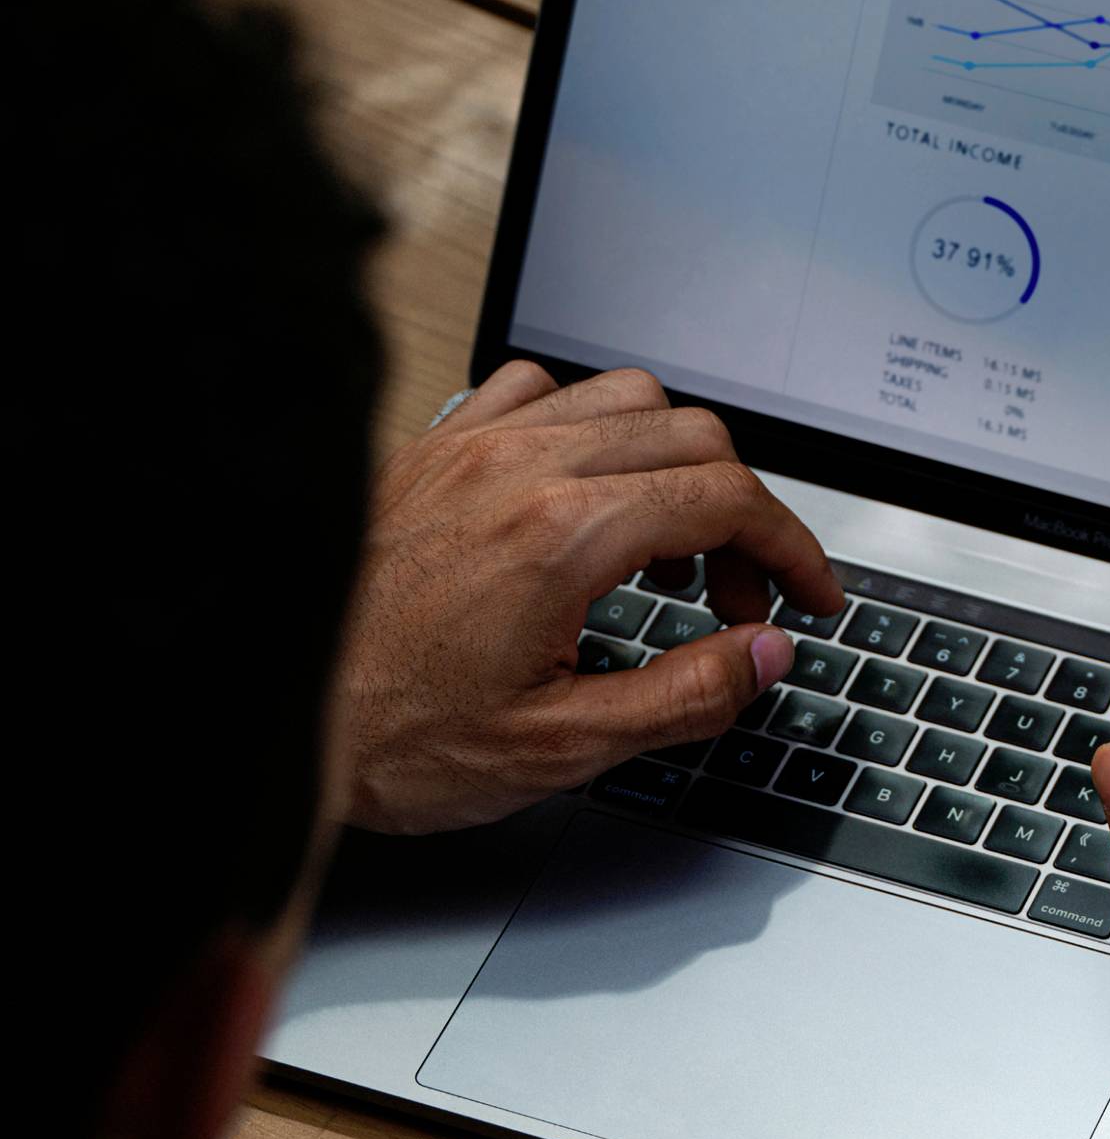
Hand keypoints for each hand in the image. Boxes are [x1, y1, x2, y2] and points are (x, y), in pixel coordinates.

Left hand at [338, 361, 843, 833]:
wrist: (270, 716)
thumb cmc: (390, 736)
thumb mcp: (564, 747)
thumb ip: (686, 694)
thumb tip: (766, 654)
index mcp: (560, 537)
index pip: (728, 498)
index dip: (794, 548)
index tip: (810, 595)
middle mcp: (517, 470)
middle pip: (694, 436)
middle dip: (746, 515)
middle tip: (741, 599)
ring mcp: (470, 448)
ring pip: (626, 397)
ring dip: (677, 463)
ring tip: (670, 548)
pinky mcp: (433, 450)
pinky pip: (539, 391)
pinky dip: (590, 429)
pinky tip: (587, 493)